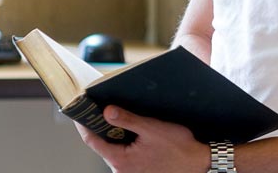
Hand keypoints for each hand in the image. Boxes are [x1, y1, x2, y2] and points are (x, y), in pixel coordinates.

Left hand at [74, 105, 210, 172]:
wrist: (199, 164)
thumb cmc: (180, 148)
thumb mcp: (153, 129)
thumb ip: (128, 120)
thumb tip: (106, 111)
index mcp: (120, 160)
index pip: (92, 141)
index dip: (83, 124)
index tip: (78, 112)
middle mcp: (121, 170)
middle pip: (102, 145)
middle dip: (101, 128)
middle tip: (99, 110)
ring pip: (114, 151)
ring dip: (115, 136)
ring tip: (121, 120)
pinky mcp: (137, 172)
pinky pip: (124, 156)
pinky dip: (125, 144)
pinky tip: (134, 134)